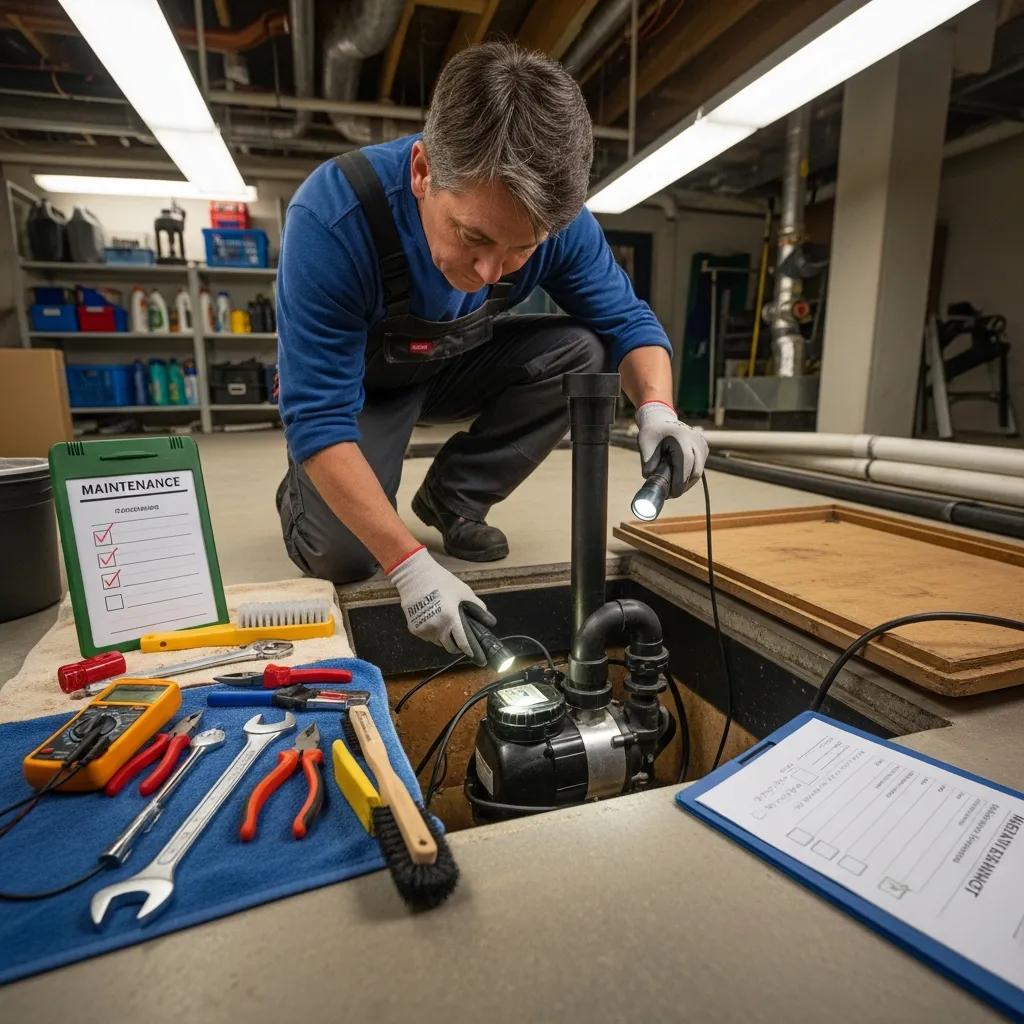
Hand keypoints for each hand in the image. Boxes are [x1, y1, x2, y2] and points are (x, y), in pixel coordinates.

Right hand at [387, 547, 495, 664]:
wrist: (414, 576)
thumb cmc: (441, 581)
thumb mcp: (463, 591)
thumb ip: (477, 606)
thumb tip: (489, 620)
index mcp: (451, 618)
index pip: (463, 643)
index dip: (471, 651)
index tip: (477, 657)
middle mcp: (437, 627)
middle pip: (450, 647)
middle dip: (457, 645)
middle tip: (460, 638)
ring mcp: (424, 630)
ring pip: (438, 642)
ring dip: (444, 638)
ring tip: (445, 624)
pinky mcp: (414, 629)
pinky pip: (427, 636)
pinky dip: (432, 633)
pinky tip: (433, 619)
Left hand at [635, 401, 707, 496]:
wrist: (661, 419)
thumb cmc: (652, 433)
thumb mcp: (644, 445)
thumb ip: (647, 463)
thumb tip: (652, 480)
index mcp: (681, 438)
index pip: (686, 464)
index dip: (680, 483)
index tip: (671, 494)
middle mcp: (696, 440)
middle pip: (695, 471)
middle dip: (683, 486)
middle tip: (670, 494)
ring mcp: (702, 444)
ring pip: (698, 471)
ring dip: (687, 482)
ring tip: (673, 487)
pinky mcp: (704, 448)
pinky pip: (699, 467)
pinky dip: (690, 475)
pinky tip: (679, 478)